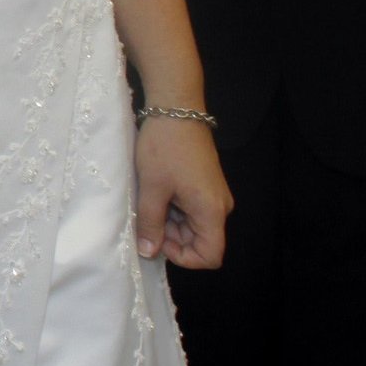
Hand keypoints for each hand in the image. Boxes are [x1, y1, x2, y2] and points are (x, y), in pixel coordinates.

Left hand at [135, 117, 229, 267]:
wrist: (176, 108)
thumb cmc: (165, 146)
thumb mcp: (152, 188)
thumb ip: (150, 224)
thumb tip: (149, 252)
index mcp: (211, 211)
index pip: (210, 256)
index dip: (184, 258)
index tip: (159, 240)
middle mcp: (219, 206)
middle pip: (200, 241)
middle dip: (171, 237)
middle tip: (147, 215)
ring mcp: (213, 194)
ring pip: (192, 225)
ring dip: (169, 221)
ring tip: (149, 199)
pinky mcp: (204, 184)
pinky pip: (190, 209)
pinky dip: (172, 208)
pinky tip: (156, 191)